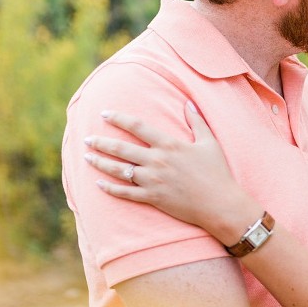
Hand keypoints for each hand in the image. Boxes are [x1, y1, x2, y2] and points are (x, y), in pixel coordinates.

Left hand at [83, 104, 259, 240]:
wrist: (220, 204)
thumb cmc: (218, 172)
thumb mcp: (209, 142)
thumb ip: (196, 121)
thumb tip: (188, 102)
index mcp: (169, 144)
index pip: (137, 126)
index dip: (118, 118)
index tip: (104, 114)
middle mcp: (157, 161)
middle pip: (121, 148)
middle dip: (101, 142)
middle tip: (87, 138)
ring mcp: (153, 181)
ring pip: (119, 170)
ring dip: (101, 163)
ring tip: (87, 157)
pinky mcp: (153, 198)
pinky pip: (126, 193)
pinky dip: (110, 188)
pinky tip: (98, 184)